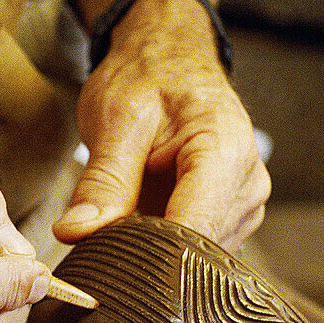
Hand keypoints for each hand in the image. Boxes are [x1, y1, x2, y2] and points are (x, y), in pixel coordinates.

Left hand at [53, 0, 269, 250]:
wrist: (171, 59)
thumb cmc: (147, 77)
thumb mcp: (115, 120)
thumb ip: (103, 181)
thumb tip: (76, 233)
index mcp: (226, 152)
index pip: (194, 231)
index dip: (149, 257)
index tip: (104, 264)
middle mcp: (248, 185)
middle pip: (196, 251)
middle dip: (145, 257)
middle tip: (98, 244)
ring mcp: (244, 207)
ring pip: (194, 260)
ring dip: (152, 254)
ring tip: (119, 227)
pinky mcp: (229, 220)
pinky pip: (194, 253)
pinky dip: (161, 250)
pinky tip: (137, 229)